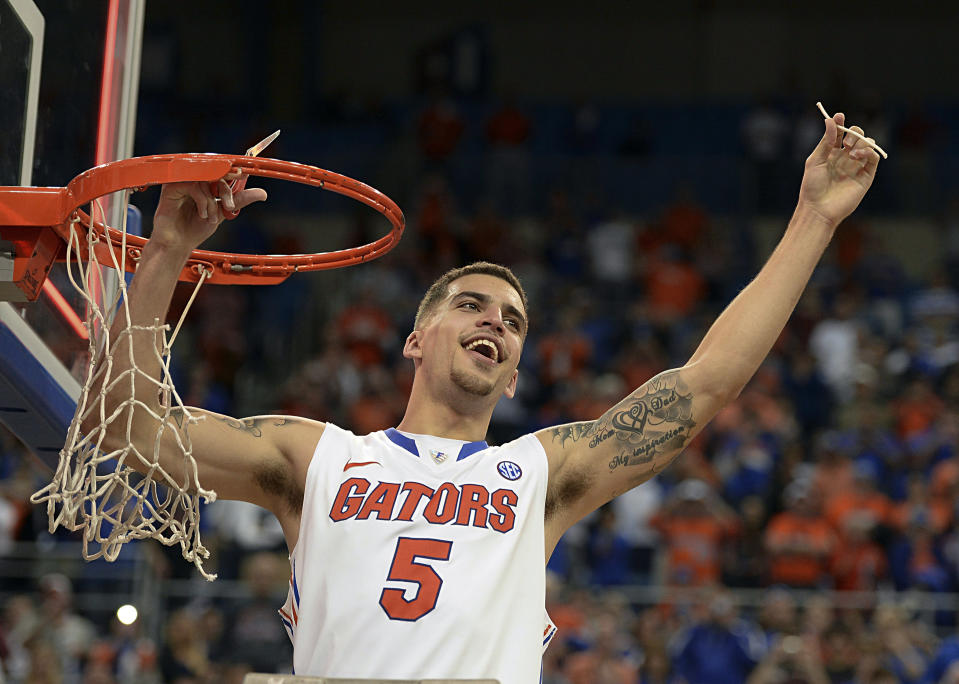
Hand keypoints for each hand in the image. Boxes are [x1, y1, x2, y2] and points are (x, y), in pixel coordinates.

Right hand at [152, 170, 267, 251]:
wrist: (179, 243)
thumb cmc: (196, 228)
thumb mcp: (223, 212)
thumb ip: (239, 200)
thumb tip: (263, 193)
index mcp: (203, 182)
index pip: (220, 169)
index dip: (232, 171)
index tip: (243, 174)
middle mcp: (192, 179)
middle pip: (212, 170)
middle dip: (224, 187)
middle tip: (229, 204)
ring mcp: (181, 181)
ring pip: (204, 179)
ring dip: (212, 201)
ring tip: (212, 218)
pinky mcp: (171, 187)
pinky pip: (193, 185)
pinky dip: (202, 201)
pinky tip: (202, 215)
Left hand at [797, 113, 880, 225]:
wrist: (819, 209)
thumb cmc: (812, 187)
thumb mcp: (815, 161)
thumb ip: (825, 141)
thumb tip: (831, 120)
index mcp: (831, 154)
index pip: (839, 133)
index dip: (840, 123)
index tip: (840, 116)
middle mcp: (845, 158)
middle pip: (856, 136)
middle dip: (853, 133)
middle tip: (844, 143)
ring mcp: (856, 166)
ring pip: (867, 143)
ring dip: (861, 142)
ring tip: (850, 152)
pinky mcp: (866, 175)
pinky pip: (874, 157)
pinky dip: (869, 151)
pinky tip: (856, 156)